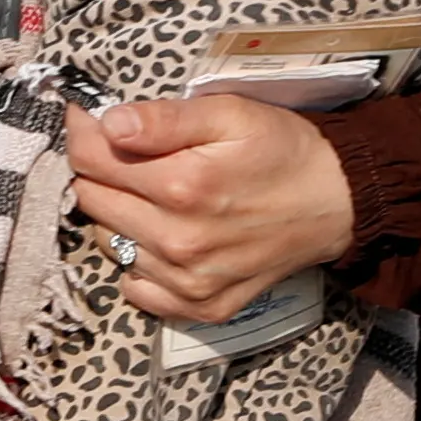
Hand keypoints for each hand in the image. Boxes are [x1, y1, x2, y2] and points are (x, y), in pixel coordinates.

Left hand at [65, 96, 355, 324]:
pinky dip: (138, 262)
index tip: (91, 120)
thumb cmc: (281, 150)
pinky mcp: (201, 306)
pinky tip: (163, 237)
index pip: (89, 159)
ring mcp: (188, 281)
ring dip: (117, 216)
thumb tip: (108, 123)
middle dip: (100, 172)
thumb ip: (165, 119)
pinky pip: (136, 288)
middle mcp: (178, 241)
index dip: (83, 132)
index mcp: (182, 186)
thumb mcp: (230, 114)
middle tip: (130, 156)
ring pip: (107, 242)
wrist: (336, 202)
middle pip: (91, 201)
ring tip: (153, 195)